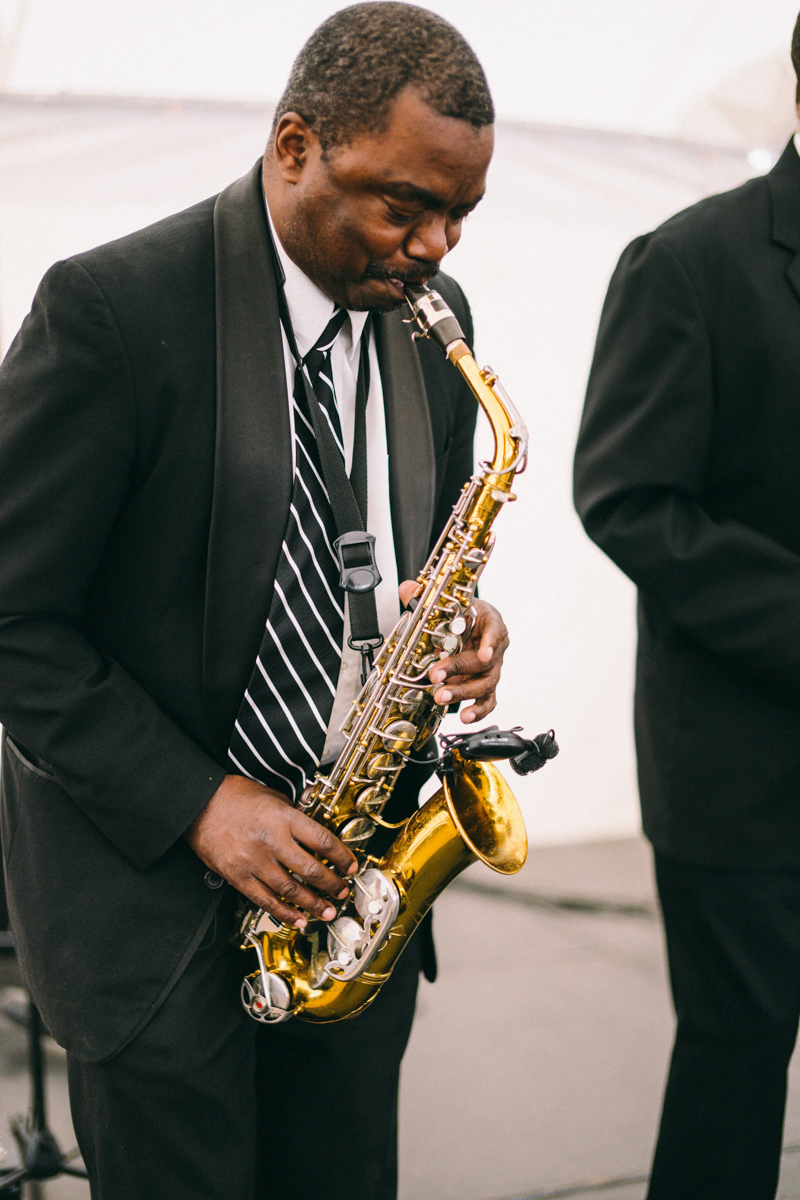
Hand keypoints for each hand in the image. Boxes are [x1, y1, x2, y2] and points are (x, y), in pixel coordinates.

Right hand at [184, 774, 356, 927]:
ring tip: (326, 911)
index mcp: (283, 818)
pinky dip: (283, 912)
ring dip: (312, 904)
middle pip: (310, 870)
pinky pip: (265, 900)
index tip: (351, 866)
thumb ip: (293, 816)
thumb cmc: (233, 795)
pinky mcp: (238, 876)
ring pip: (290, 890)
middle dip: (331, 884)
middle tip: (342, 892)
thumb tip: (312, 836)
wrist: (198, 803)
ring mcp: (253, 861)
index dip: (342, 857)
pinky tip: (297, 919)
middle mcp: (271, 841)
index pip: (322, 842)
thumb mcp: (272, 796)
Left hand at [398, 582, 508, 724]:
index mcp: (489, 621)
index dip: (491, 643)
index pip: (495, 630)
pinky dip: (478, 711)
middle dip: (459, 669)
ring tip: (442, 697)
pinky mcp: (485, 687)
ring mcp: (491, 669)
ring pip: (485, 684)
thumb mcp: (446, 603)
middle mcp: (494, 647)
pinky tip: (465, 717)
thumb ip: (425, 595)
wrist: (471, 627)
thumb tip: (408, 589)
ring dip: (463, 693)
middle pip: (484, 662)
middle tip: (436, 675)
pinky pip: (488, 701)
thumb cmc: (464, 615)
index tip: (484, 654)